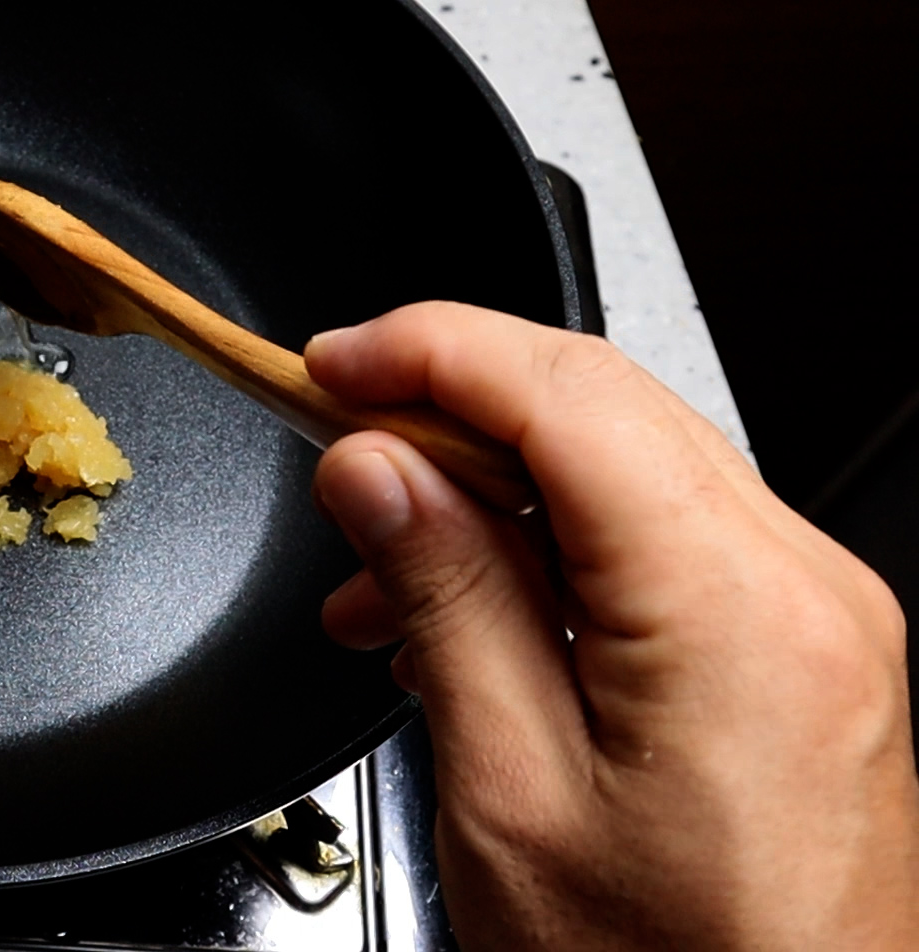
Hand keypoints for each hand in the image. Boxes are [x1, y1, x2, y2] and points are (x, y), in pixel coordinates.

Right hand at [306, 302, 918, 949]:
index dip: (429, 352)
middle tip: (335, 440)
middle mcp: (805, 591)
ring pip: (628, 464)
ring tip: (379, 571)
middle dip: (450, 405)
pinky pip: (663, 539)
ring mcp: (815, 617)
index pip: (567, 395)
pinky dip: (551, 544)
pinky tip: (463, 605)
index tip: (330, 364)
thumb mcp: (512, 793)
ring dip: (490, 485)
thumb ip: (446, 600)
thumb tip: (376, 468)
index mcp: (736, 614)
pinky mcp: (801, 651)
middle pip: (605, 406)